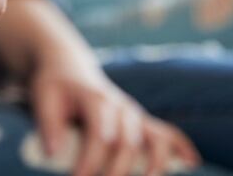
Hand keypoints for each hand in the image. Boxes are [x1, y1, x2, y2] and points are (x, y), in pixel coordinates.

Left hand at [31, 56, 200, 175]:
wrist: (69, 67)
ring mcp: (134, 113)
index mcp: (96, 99)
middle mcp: (120, 106)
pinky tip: (190, 162)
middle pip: (127, 143)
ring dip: (155, 163)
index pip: (100, 134)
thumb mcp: (42, 97)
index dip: (90, 161)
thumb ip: (47, 124)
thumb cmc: (55, 87)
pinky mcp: (140, 122)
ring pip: (153, 138)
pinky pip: (166, 132)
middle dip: (118, 172)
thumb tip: (53, 154)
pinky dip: (181, 146)